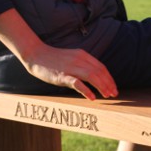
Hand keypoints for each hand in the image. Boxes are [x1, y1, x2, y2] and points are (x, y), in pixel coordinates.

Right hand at [0, 8, 117, 99]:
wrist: (35, 54)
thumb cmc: (54, 59)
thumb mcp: (73, 58)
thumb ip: (84, 65)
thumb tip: (97, 76)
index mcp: (83, 55)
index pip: (101, 67)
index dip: (110, 78)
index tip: (114, 88)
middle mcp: (79, 60)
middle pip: (99, 72)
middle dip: (109, 84)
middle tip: (114, 94)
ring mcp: (71, 67)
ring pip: (92, 76)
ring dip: (101, 87)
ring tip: (107, 95)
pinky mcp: (62, 75)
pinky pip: (76, 83)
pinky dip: (86, 90)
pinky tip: (92, 97)